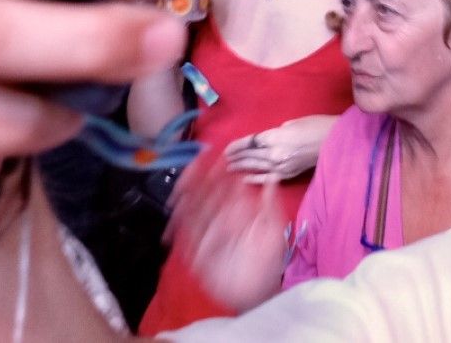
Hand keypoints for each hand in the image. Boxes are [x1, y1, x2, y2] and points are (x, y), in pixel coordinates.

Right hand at [167, 151, 288, 313]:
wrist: (259, 292)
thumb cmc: (270, 259)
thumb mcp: (275, 229)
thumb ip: (272, 204)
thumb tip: (273, 175)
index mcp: (239, 211)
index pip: (226, 187)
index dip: (219, 172)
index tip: (213, 158)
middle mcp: (222, 219)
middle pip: (206, 196)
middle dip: (198, 180)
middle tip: (191, 166)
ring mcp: (209, 234)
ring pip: (194, 211)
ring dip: (186, 198)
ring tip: (181, 185)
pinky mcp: (199, 251)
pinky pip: (187, 235)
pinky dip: (179, 224)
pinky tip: (175, 212)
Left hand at [223, 114, 332, 183]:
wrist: (335, 142)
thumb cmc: (315, 126)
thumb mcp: (292, 123)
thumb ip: (276, 132)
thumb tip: (267, 140)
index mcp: (275, 137)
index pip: (249, 142)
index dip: (236, 146)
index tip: (226, 148)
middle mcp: (274, 153)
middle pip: (250, 155)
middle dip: (236, 156)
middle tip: (224, 158)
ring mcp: (281, 166)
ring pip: (256, 167)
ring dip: (242, 167)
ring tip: (230, 167)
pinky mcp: (288, 174)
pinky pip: (267, 178)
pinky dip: (255, 178)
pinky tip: (245, 179)